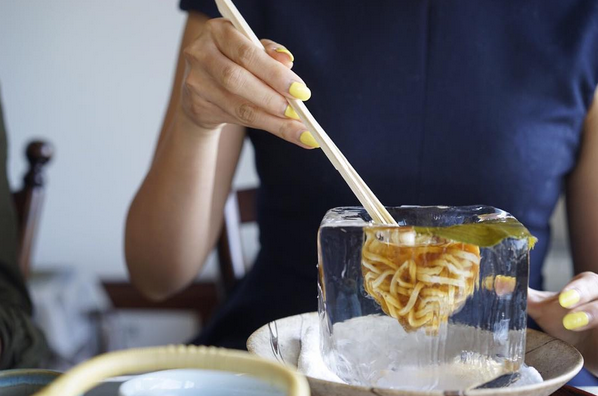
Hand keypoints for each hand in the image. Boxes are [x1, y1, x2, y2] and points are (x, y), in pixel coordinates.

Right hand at [181, 18, 317, 147]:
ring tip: (298, 130)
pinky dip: (264, 125)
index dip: (275, 73)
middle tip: (297, 112)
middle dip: (271, 98)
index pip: (247, 53)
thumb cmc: (236, 61)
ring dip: (271, 120)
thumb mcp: (254, 51)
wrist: (206, 84)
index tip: (301, 91)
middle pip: (237, 79)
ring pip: (237, 106)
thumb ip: (270, 54)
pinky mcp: (197, 106)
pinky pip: (236, 119)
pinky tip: (284, 131)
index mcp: (218, 31)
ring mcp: (196, 81)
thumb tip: (288, 61)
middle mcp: (201, 53)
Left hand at [528, 271, 597, 375]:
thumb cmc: (564, 322)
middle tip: (567, 308)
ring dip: (594, 316)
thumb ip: (526, 296)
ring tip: (573, 324)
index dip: (577, 289)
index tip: (562, 300)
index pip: (588, 281)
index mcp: (588, 286)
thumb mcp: (545, 308)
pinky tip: (592, 342)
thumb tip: (499, 283)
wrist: (584, 348)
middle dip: (588, 303)